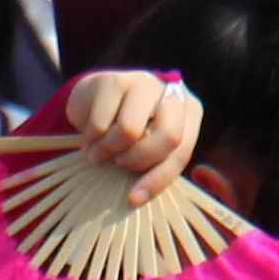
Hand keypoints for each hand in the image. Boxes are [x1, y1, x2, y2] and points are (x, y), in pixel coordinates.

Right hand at [55, 65, 200, 200]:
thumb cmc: (128, 134)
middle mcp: (172, 92)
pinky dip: (89, 139)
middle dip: (137, 160)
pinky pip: (99, 124)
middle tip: (118, 163)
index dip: (157, 180)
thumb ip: (155, 165)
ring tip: (98, 151)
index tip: (132, 199)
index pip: (181, 152)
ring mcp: (144, 82)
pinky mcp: (113, 79)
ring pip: (129, 131)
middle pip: (168, 137)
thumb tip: (137, 196)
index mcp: (190, 112)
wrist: (94, 101)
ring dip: (107, 150)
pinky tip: (88, 136)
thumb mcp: (149, 150)